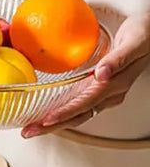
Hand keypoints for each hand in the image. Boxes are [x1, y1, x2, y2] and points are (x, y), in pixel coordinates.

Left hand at [22, 12, 149, 137]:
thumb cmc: (145, 34)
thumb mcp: (134, 41)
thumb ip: (118, 59)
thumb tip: (102, 74)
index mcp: (116, 84)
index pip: (87, 103)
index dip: (66, 112)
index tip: (48, 120)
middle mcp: (109, 94)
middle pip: (77, 115)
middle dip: (51, 126)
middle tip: (28, 132)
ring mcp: (103, 94)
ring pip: (76, 114)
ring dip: (53, 124)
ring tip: (31, 129)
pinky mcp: (98, 91)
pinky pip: (78, 107)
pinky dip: (60, 114)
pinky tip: (44, 116)